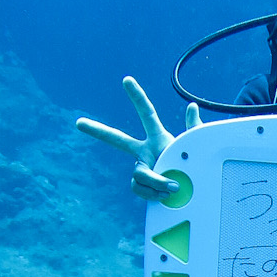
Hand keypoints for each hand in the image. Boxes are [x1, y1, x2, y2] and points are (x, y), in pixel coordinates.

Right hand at [76, 77, 202, 200]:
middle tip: (79, 123)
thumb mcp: (196, 146)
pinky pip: (139, 187)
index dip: (137, 97)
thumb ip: (194, 127)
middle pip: (117, 139)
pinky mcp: (141, 185)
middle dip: (98, 130)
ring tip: (173, 187)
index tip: (127, 80)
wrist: (193, 190)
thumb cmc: (194, 165)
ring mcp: (141, 168)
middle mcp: (145, 151)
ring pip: (139, 173)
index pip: (147, 114)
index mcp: (158, 137)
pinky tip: (164, 196)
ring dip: (156, 181)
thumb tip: (191, 105)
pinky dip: (153, 193)